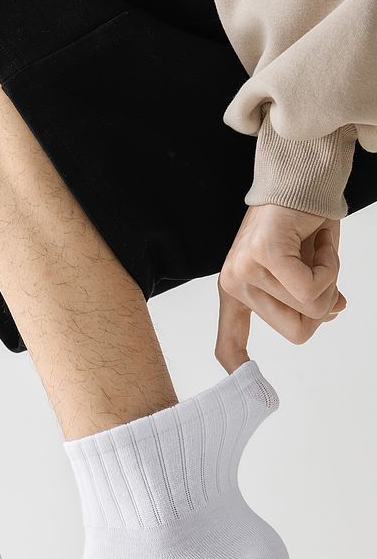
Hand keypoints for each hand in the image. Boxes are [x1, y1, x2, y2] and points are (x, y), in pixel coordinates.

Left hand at [215, 203, 346, 372]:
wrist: (301, 177)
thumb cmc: (301, 221)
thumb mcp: (306, 266)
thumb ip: (311, 297)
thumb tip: (330, 312)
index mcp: (238, 290)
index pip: (228, 340)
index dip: (236, 364)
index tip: (242, 381)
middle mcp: (235, 284)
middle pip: (297, 331)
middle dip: (323, 306)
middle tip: (320, 270)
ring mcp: (245, 270)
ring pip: (309, 309)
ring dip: (330, 280)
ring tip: (315, 249)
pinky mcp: (262, 256)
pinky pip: (312, 289)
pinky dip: (330, 269)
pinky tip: (318, 243)